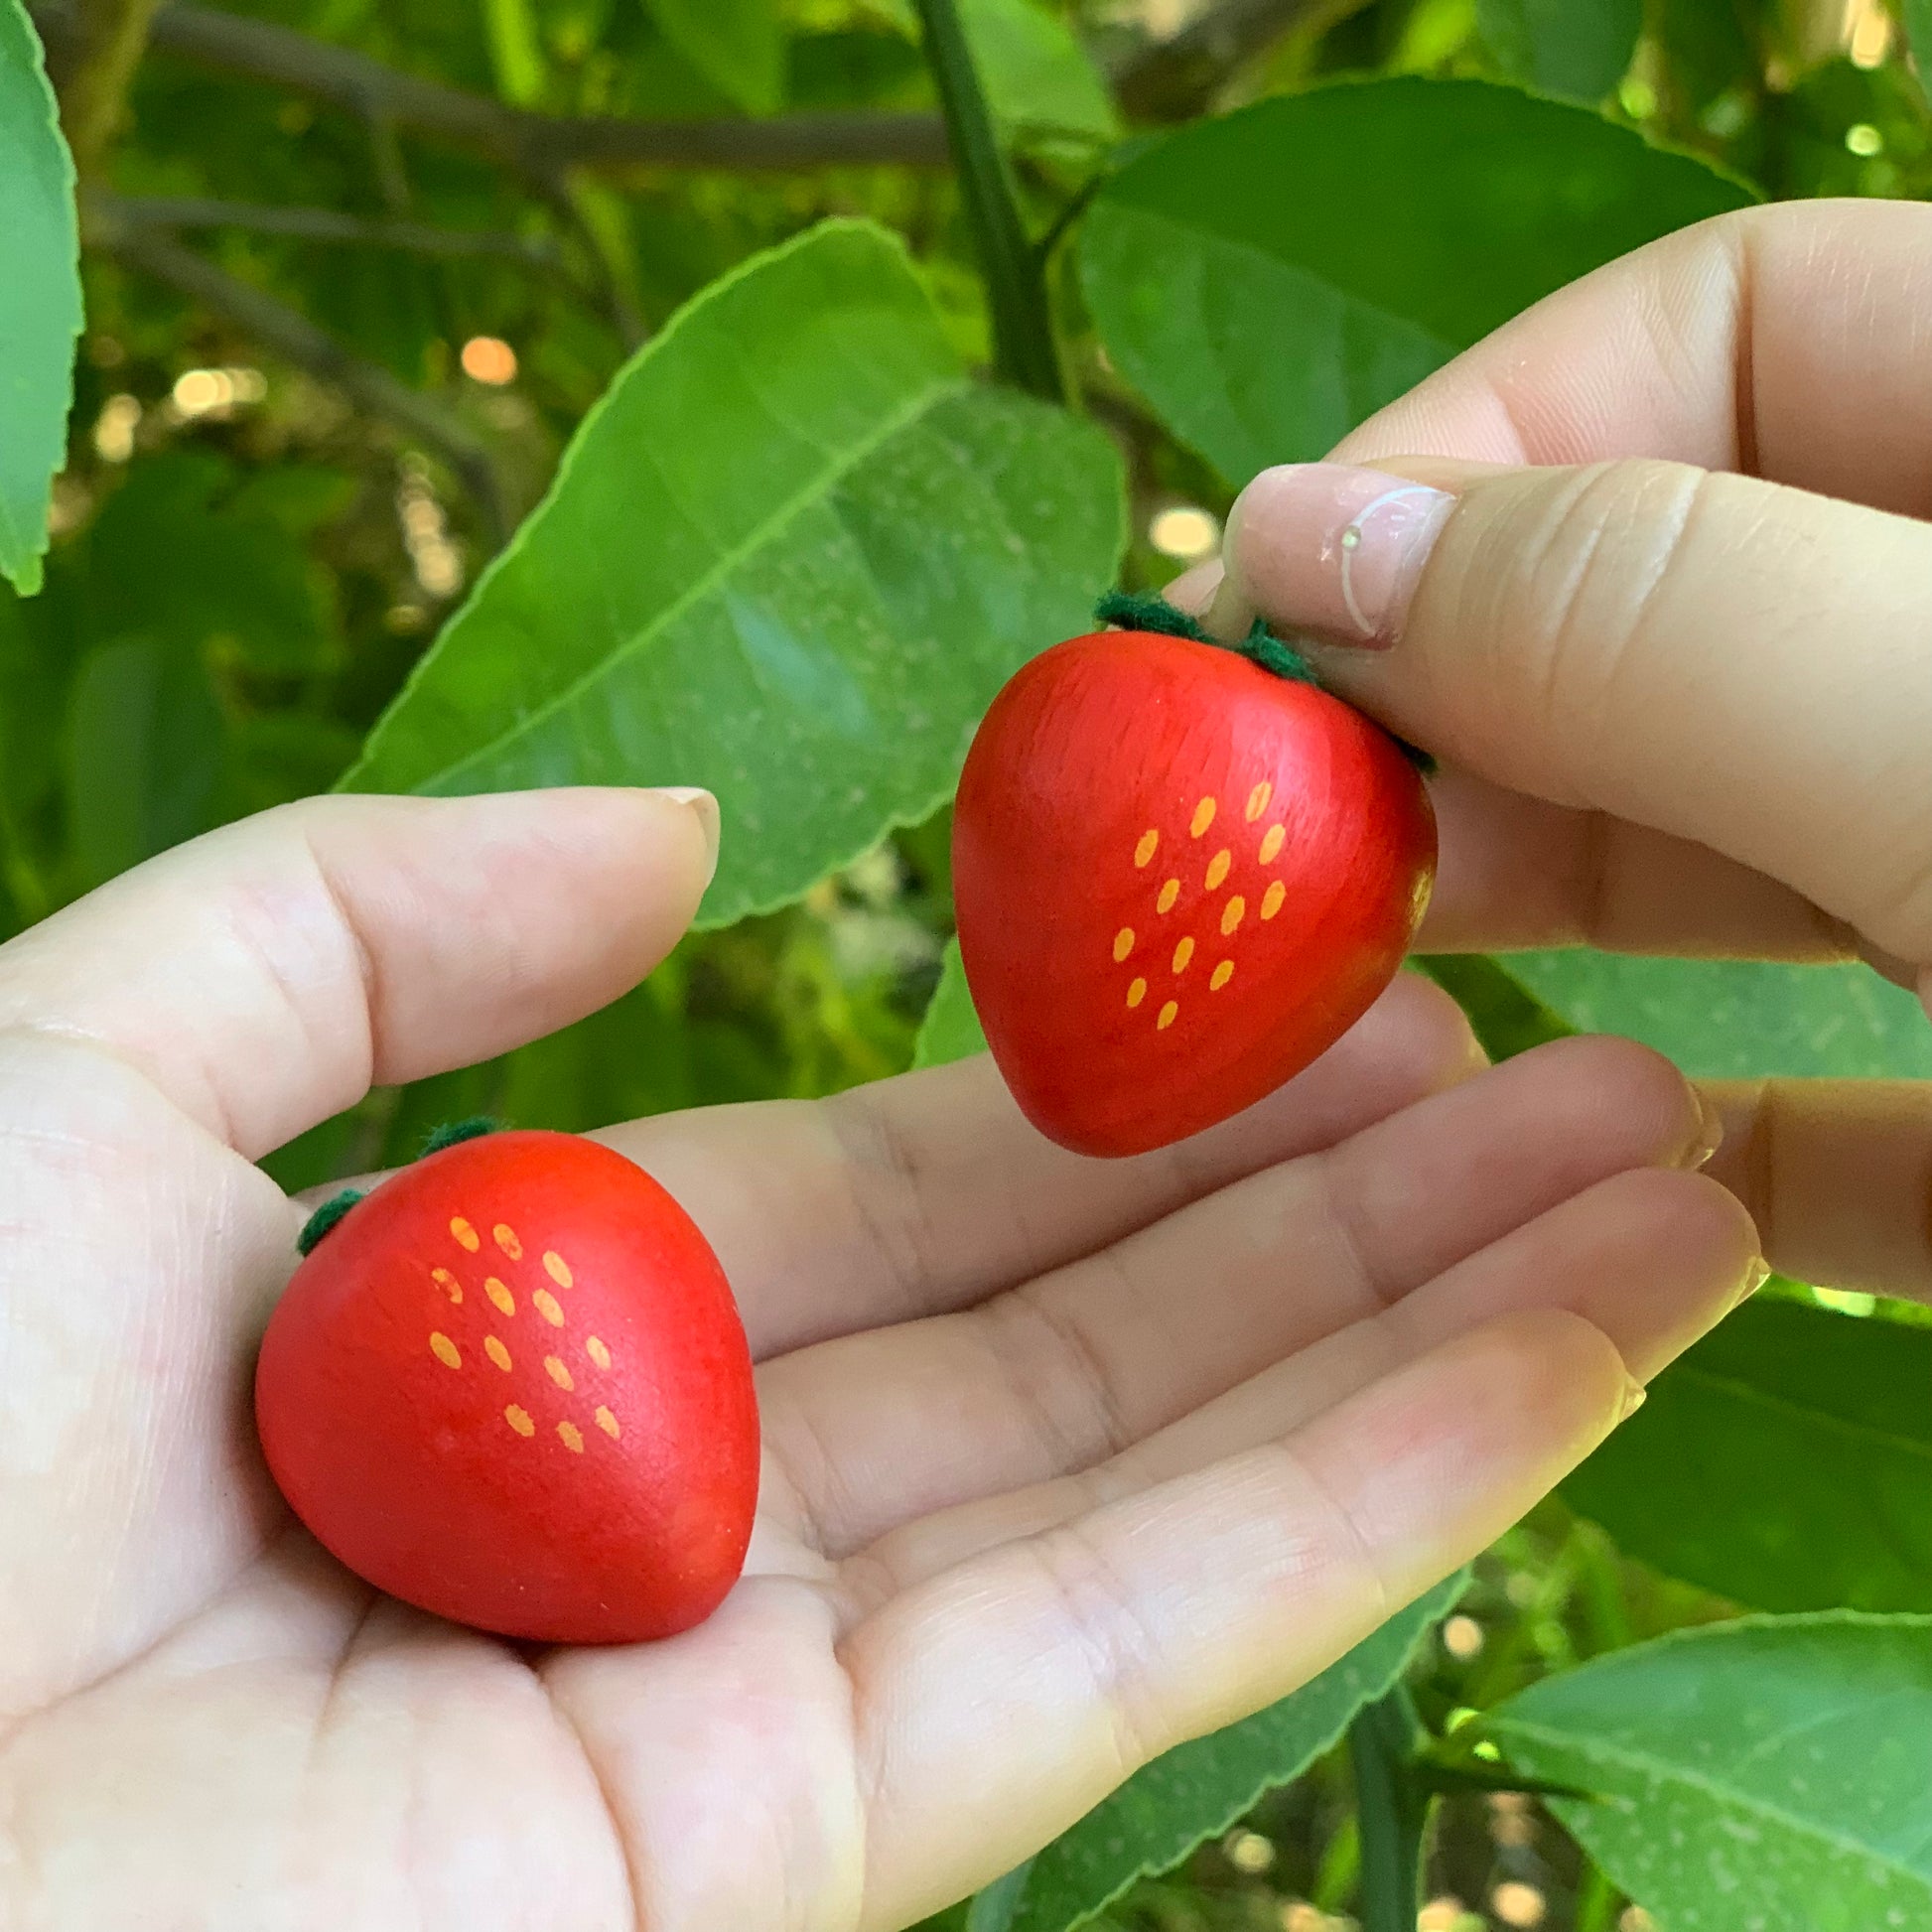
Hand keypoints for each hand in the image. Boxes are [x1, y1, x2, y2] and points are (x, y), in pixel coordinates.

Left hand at [0, 790, 1752, 1929]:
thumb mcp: (102, 1058)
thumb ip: (387, 913)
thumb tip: (698, 829)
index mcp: (552, 1337)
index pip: (911, 1202)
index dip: (1128, 1094)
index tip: (1327, 987)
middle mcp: (697, 1515)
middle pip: (1089, 1332)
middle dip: (1344, 1199)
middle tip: (1582, 1055)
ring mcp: (776, 1697)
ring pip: (1172, 1479)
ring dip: (1434, 1324)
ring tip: (1666, 1175)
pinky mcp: (817, 1852)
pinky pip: (1149, 1642)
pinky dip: (1380, 1487)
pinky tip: (1579, 1338)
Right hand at [1191, 198, 1931, 1305]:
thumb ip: (1651, 615)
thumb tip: (1311, 534)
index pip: (1723, 333)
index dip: (1467, 445)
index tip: (1261, 618)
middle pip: (1697, 611)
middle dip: (1459, 705)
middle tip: (1265, 827)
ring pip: (1754, 861)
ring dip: (1555, 919)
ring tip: (1357, 978)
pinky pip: (1870, 1117)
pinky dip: (1723, 1154)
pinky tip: (1615, 1177)